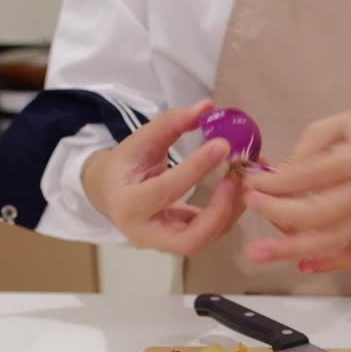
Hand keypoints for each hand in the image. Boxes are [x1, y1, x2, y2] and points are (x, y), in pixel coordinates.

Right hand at [83, 99, 243, 254]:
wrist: (108, 192)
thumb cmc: (125, 164)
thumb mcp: (141, 140)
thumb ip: (171, 123)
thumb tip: (208, 106)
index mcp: (129, 204)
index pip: (166, 189)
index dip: (196, 168)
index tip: (222, 144)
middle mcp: (145, 233)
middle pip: (189, 239)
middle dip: (219, 211)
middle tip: (236, 179)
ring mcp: (162, 245)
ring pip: (203, 241)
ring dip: (228, 212)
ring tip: (242, 180)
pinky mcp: (177, 245)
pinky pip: (207, 235)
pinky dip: (226, 214)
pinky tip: (237, 189)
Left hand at [242, 104, 350, 273]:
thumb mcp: (337, 124)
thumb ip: (305, 151)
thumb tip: (273, 182)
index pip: (311, 176)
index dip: (275, 184)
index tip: (249, 185)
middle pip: (320, 214)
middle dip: (278, 214)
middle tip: (249, 210)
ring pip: (334, 241)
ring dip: (293, 249)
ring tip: (260, 253)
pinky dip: (330, 264)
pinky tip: (302, 265)